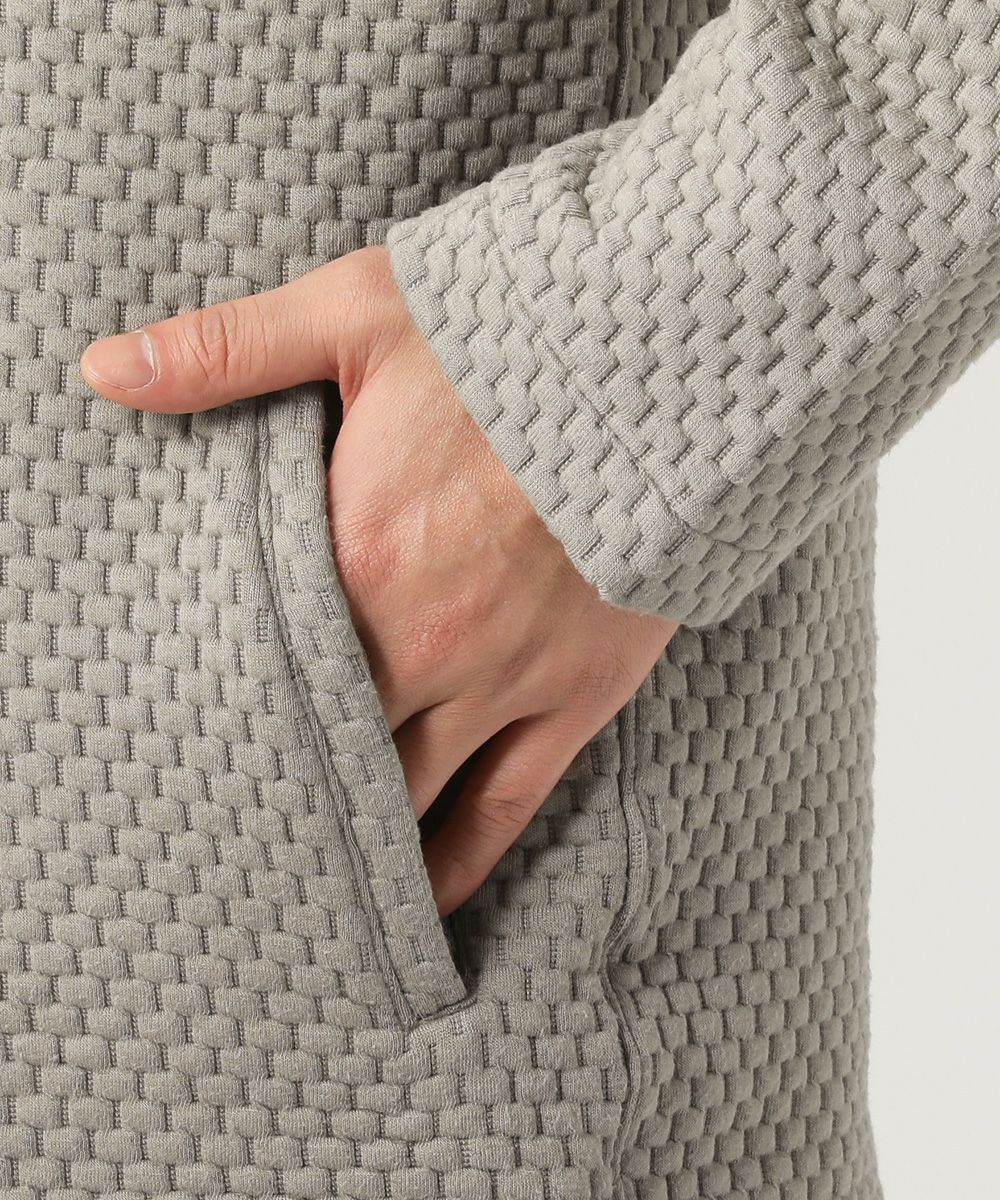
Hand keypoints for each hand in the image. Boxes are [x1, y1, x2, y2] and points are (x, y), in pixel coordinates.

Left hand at [79, 245, 678, 915]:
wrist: (674, 358)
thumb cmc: (516, 331)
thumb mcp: (359, 314)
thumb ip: (229, 351)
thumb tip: (104, 369)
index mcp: (354, 557)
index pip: (259, 670)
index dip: (217, 721)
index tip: (181, 755)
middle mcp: (422, 643)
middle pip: (328, 750)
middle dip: (279, 793)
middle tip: (230, 844)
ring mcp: (505, 679)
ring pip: (409, 798)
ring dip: (356, 846)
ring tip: (306, 894)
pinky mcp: (578, 695)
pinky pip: (507, 806)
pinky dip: (461, 864)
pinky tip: (425, 905)